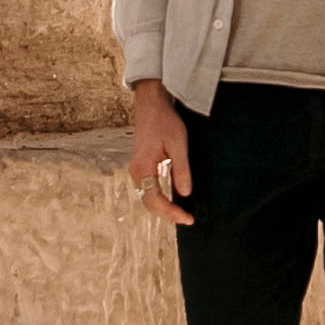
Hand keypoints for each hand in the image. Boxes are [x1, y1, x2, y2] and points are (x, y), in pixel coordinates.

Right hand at [122, 82, 192, 227]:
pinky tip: (173, 201)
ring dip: (163, 208)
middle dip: (168, 214)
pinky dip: (159, 199)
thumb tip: (186, 194)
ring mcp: (136, 170)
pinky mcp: (141, 167)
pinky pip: (148, 189)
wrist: (152, 106)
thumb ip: (181, 170)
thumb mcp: (178, 144)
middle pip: (149, 203)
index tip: (188, 219)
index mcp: (143, 168)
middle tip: (188, 219)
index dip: (172, 213)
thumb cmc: (166, 122)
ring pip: (147, 198)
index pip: (156, 200)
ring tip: (182, 213)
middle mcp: (136, 172)